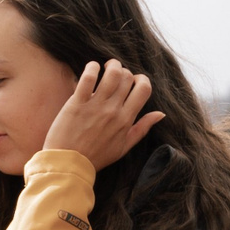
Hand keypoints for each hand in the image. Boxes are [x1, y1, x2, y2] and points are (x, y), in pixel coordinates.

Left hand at [42, 58, 165, 170]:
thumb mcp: (124, 146)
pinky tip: (91, 68)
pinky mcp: (76, 103)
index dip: (142, 79)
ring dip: (111, 65)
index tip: (134, 80)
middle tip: (116, 72)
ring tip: (105, 66)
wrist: (68, 165)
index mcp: (126, 120)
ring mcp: (95, 106)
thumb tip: (160, 114)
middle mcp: (113, 110)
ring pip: (112, 74)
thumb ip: (142, 128)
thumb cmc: (95, 157)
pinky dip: (92, 67)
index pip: (144, 89)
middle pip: (128, 78)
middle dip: (124, 70)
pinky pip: (88, 78)